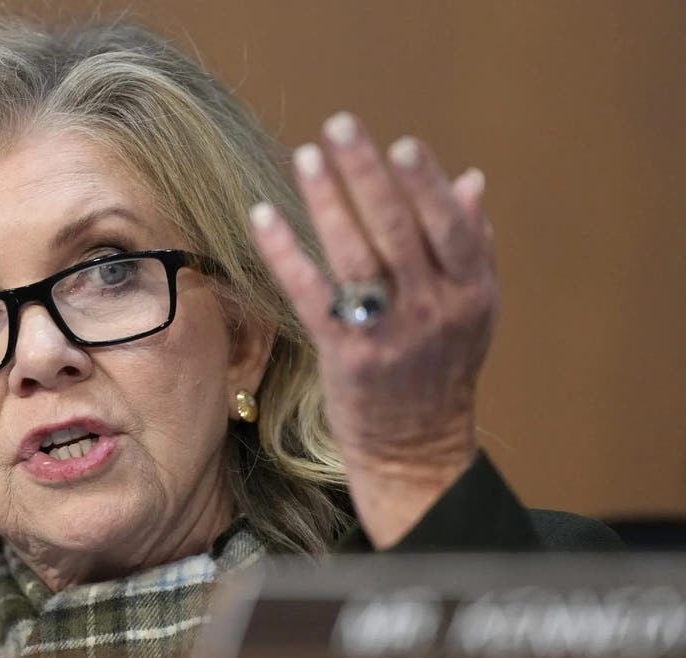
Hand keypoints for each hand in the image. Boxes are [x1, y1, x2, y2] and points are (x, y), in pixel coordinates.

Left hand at [249, 112, 495, 546]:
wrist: (417, 452)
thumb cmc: (440, 371)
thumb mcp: (473, 310)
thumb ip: (472, 246)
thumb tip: (471, 179)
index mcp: (470, 293)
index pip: (450, 226)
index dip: (425, 184)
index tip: (402, 143)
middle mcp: (433, 310)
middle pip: (399, 230)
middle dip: (369, 173)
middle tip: (341, 126)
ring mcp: (388, 334)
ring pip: (356, 256)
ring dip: (329, 201)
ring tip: (307, 155)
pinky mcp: (345, 354)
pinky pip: (311, 294)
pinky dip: (286, 252)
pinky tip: (263, 216)